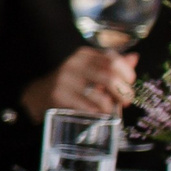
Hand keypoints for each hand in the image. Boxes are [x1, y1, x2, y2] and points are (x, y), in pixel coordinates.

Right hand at [22, 46, 136, 120]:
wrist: (36, 95)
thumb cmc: (69, 84)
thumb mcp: (88, 70)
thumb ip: (110, 65)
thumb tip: (134, 58)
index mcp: (84, 55)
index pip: (112, 59)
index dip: (127, 73)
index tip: (130, 83)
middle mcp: (74, 65)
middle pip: (109, 76)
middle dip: (123, 91)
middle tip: (126, 101)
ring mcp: (65, 80)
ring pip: (100, 95)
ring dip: (110, 105)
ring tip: (112, 110)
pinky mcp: (58, 96)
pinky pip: (86, 107)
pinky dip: (97, 113)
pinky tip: (98, 115)